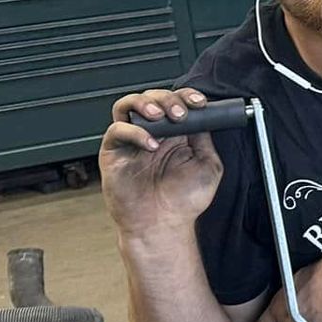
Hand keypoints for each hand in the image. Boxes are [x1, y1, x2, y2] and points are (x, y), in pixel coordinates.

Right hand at [100, 88, 221, 234]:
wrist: (163, 225)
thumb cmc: (184, 201)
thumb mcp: (208, 165)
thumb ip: (205, 139)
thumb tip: (204, 116)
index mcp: (175, 134)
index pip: (176, 102)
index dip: (187, 96)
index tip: (199, 103)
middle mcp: (153, 134)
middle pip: (153, 98)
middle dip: (168, 99)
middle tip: (180, 113)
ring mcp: (132, 141)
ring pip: (128, 105)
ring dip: (145, 103)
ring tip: (161, 116)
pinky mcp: (113, 153)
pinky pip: (117, 130)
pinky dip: (134, 132)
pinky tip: (151, 144)